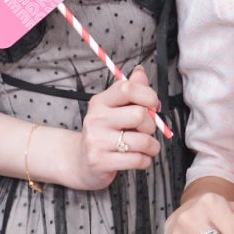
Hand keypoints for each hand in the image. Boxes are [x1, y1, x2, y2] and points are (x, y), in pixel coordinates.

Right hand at [70, 66, 162, 191]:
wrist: (81, 162)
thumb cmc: (104, 133)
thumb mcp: (114, 108)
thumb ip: (131, 90)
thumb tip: (140, 72)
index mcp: (101, 102)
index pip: (127, 88)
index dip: (148, 95)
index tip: (153, 105)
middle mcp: (96, 119)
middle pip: (139, 115)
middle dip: (151, 125)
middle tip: (145, 130)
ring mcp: (97, 141)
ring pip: (142, 141)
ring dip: (152, 146)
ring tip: (146, 147)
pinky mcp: (100, 162)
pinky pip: (137, 160)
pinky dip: (145, 160)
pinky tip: (139, 157)